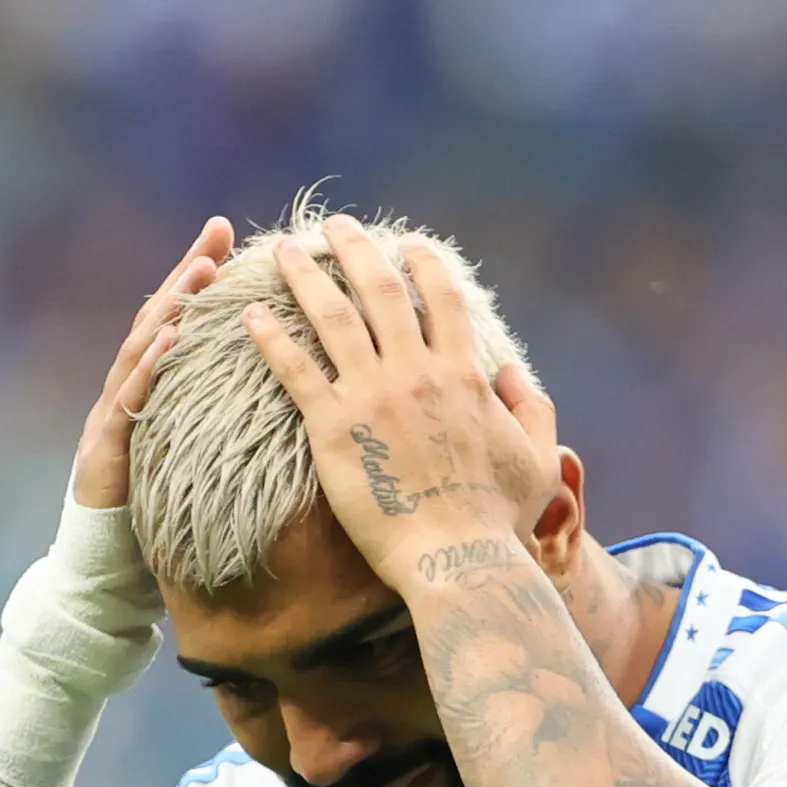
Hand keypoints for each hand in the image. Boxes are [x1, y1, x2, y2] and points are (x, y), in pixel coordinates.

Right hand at [72, 215, 233, 508]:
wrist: (102, 558)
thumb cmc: (151, 503)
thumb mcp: (187, 448)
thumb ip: (208, 412)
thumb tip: (259, 383)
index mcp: (147, 386)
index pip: (174, 318)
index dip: (196, 274)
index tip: (225, 232)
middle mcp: (126, 388)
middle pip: (155, 319)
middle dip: (185, 274)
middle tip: (216, 235)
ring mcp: (110, 412)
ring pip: (139, 349)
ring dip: (169, 308)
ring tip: (199, 273)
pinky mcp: (104, 445)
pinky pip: (128, 401)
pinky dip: (146, 368)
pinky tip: (167, 341)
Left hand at [243, 214, 556, 592]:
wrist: (456, 559)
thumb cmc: (498, 520)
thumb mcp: (537, 458)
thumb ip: (530, 407)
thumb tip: (512, 372)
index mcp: (463, 374)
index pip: (442, 300)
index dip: (424, 265)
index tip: (408, 244)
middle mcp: (416, 371)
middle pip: (380, 291)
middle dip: (356, 250)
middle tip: (335, 226)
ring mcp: (372, 396)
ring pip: (333, 316)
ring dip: (306, 276)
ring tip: (283, 250)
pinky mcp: (334, 428)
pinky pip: (295, 371)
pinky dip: (270, 339)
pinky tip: (249, 317)